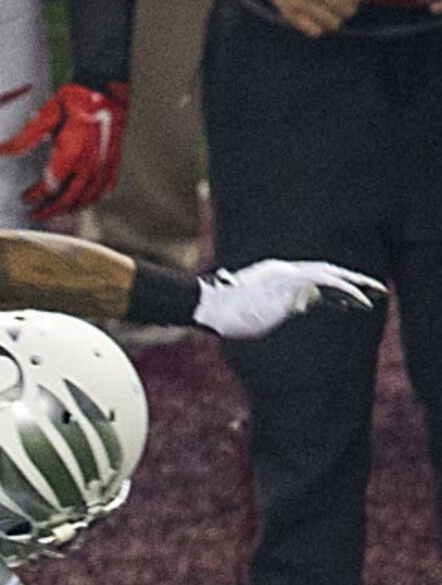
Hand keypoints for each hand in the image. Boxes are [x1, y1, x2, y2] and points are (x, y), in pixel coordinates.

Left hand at [0, 81, 128, 221]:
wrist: (108, 89)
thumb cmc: (79, 99)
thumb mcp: (47, 113)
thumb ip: (26, 136)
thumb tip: (2, 150)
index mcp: (73, 150)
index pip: (51, 184)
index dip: (36, 195)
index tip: (25, 198)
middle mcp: (90, 162)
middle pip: (68, 199)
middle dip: (50, 210)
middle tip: (36, 215)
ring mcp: (104, 165)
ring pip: (87, 199)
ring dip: (69, 210)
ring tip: (55, 212)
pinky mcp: (113, 163)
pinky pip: (103, 191)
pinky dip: (90, 201)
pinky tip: (81, 202)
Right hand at [193, 260, 386, 337]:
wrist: (208, 306)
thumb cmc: (220, 313)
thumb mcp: (251, 310)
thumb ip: (272, 306)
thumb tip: (285, 309)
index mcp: (274, 275)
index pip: (310, 278)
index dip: (333, 287)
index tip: (351, 298)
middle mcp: (283, 271)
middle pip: (325, 271)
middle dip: (350, 281)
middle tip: (373, 289)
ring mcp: (286, 275)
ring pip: (329, 274)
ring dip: (354, 285)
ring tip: (376, 293)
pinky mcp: (289, 282)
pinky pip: (325, 283)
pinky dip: (345, 290)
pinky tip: (361, 299)